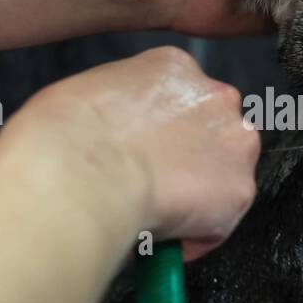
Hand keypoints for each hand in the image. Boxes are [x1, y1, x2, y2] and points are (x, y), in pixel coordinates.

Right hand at [0, 46, 259, 260]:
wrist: (79, 171)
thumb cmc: (64, 134)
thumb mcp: (88, 94)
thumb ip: (120, 109)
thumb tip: (115, 140)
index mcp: (174, 67)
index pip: (182, 99)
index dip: (163, 133)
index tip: (144, 154)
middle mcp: (215, 97)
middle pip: (213, 133)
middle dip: (190, 160)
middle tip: (153, 186)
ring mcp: (234, 144)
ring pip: (223, 176)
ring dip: (197, 196)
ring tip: (155, 215)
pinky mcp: (238, 191)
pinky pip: (218, 223)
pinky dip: (194, 236)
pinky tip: (160, 235)